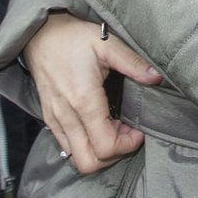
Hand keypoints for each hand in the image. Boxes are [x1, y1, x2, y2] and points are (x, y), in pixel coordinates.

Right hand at [23, 12, 162, 174]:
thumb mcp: (107, 43)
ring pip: (76, 159)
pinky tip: (98, 124)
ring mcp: (55, 120)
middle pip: (89, 162)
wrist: (41, 34)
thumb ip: (133, 63)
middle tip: (127, 132)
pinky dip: (85, 145)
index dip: (127, 145)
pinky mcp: (49, 119)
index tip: (138, 130)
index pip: (105, 146)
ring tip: (114, 127)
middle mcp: (67, 116)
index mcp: (83, 100)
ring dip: (99, 151)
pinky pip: (66, 147)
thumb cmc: (74, 37)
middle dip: (114, 154)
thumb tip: (156, 77)